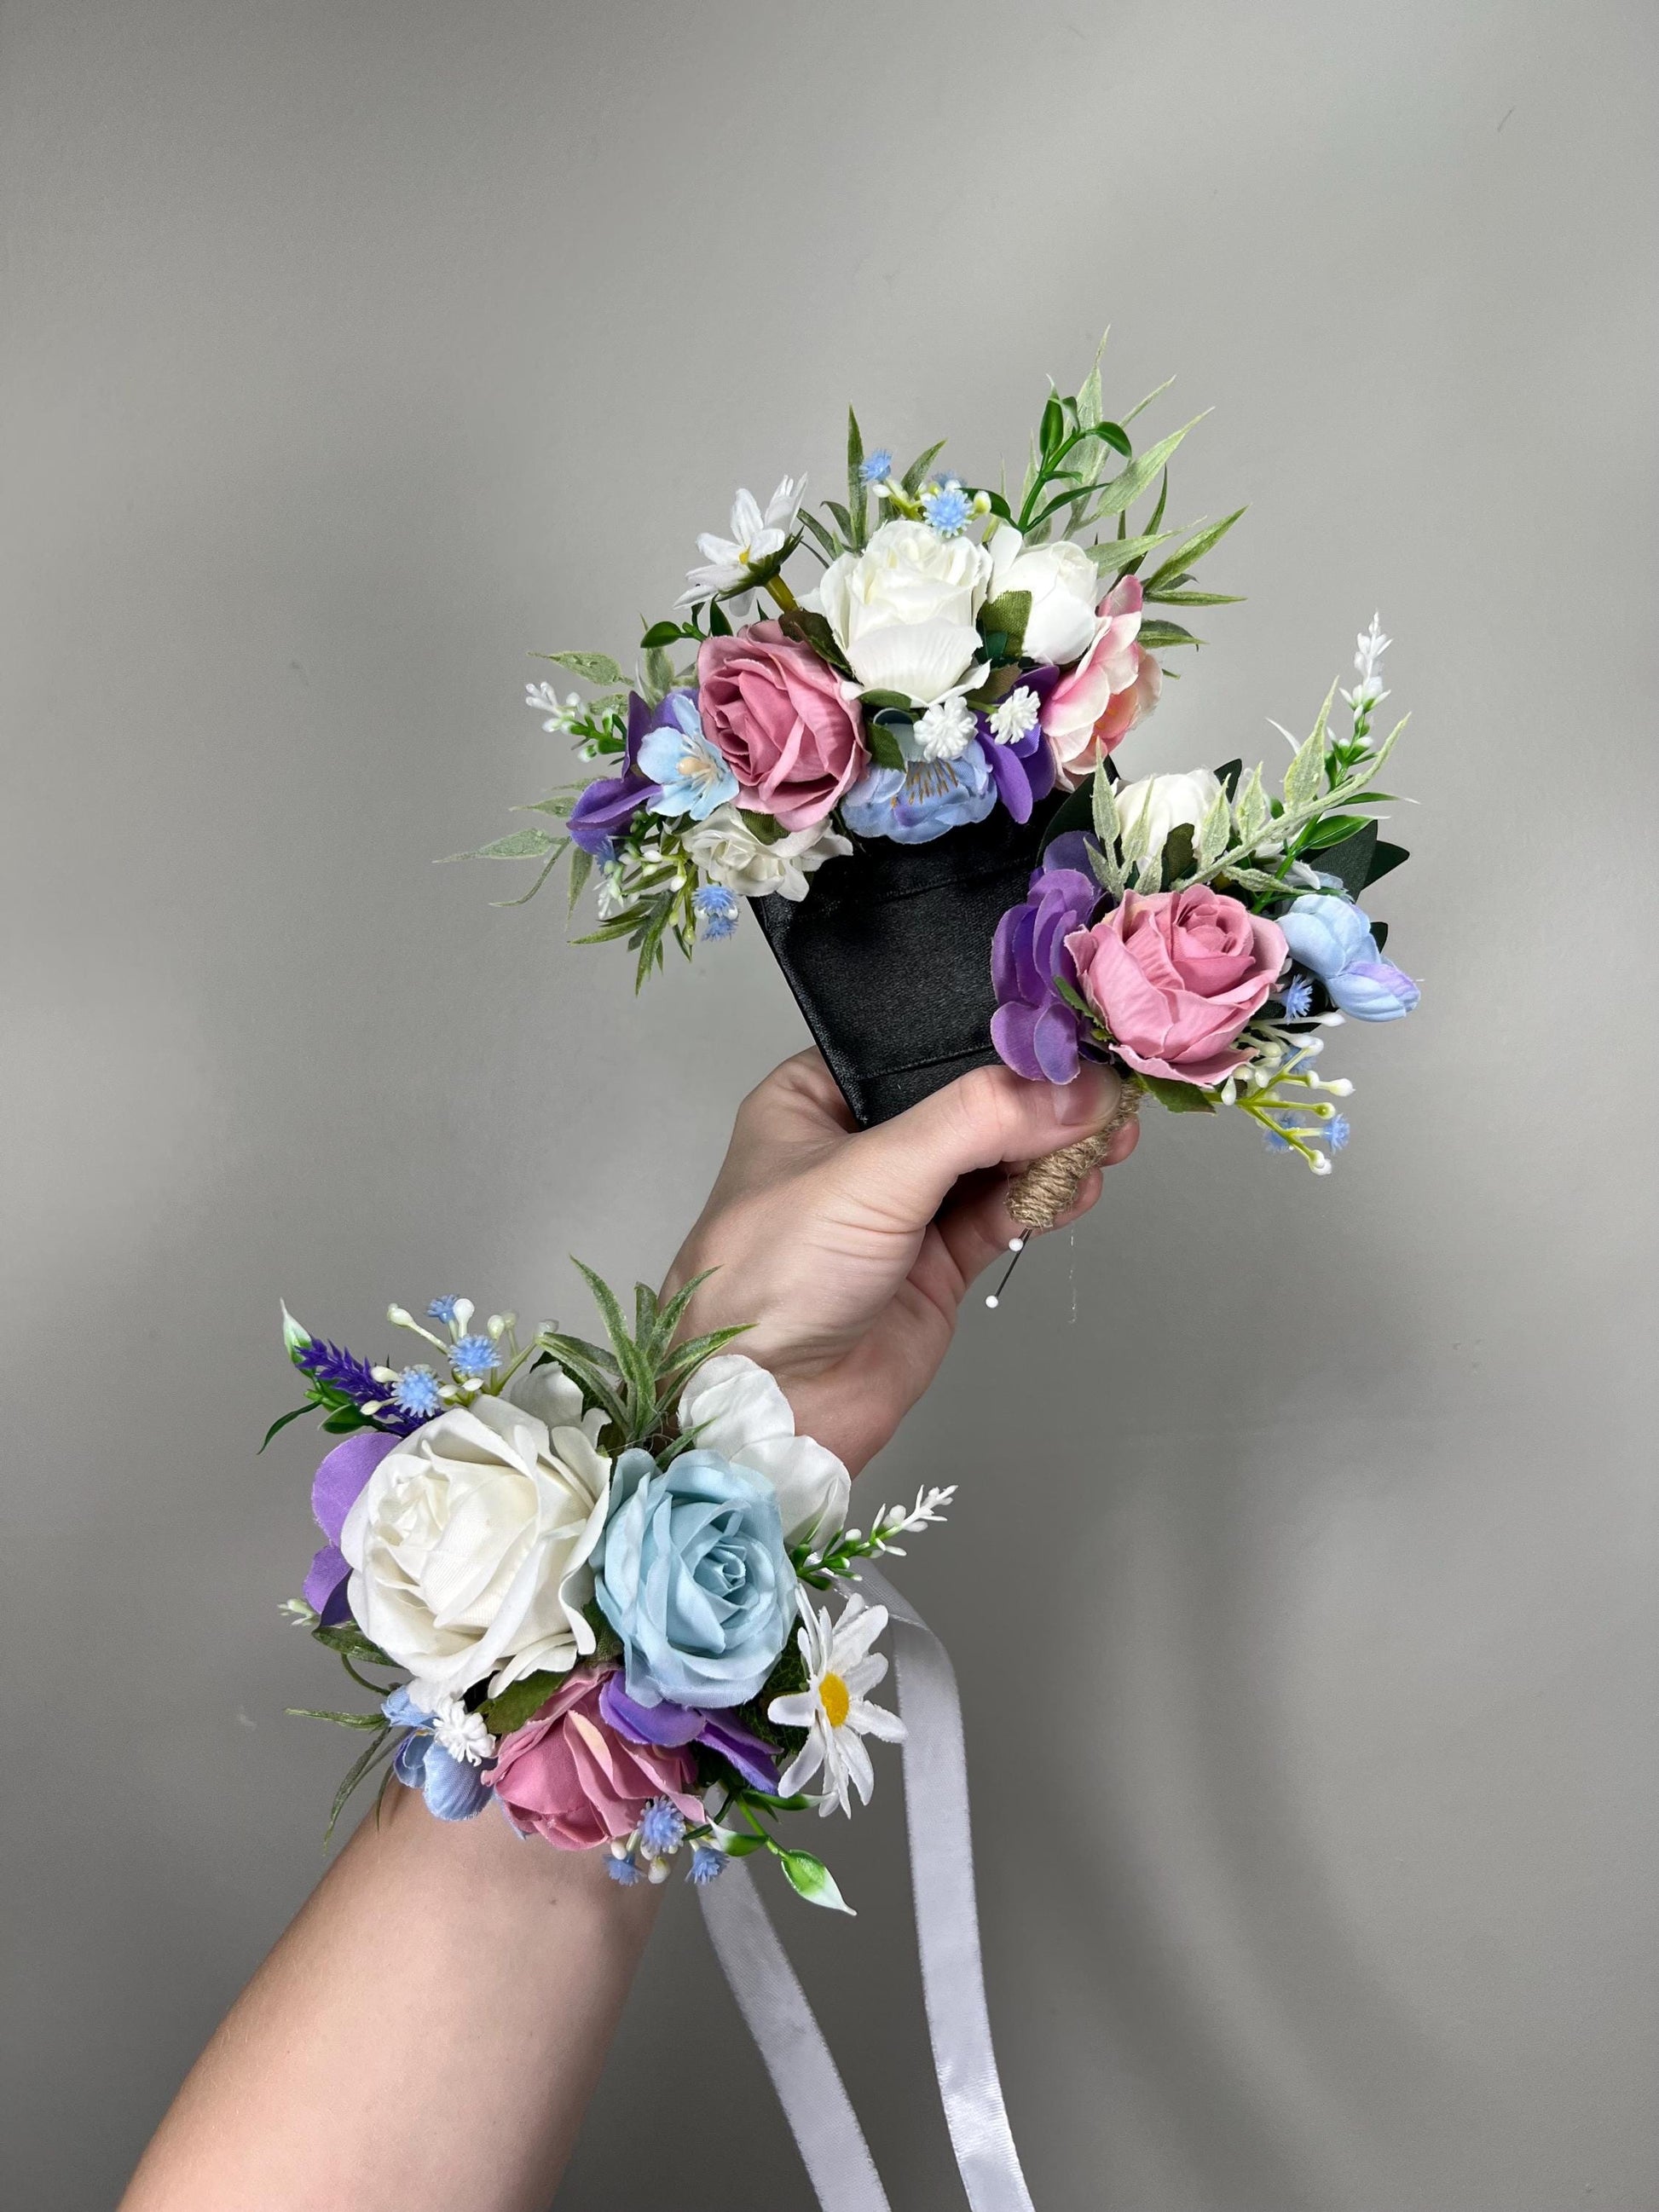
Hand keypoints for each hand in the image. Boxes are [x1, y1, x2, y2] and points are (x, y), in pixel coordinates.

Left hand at [664, 1050, 1137, 1473]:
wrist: (767, 1412)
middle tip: (1106, 1090)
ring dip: (1052, 1149)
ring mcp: (901, 1207)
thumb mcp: (871, 1174)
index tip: (1067, 1033)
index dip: (993, 1038)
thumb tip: (1075, 1086)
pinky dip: (1044, 1200)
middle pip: (969, 1102)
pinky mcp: (935, 1263)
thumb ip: (978, 1122)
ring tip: (1109, 1139)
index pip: (920, 1047)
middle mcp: (859, 1145)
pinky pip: (1003, 1214)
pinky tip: (1079, 1187)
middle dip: (1037, 1097)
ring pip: (996, 1158)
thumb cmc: (769, 1280)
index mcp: (815, 1096)